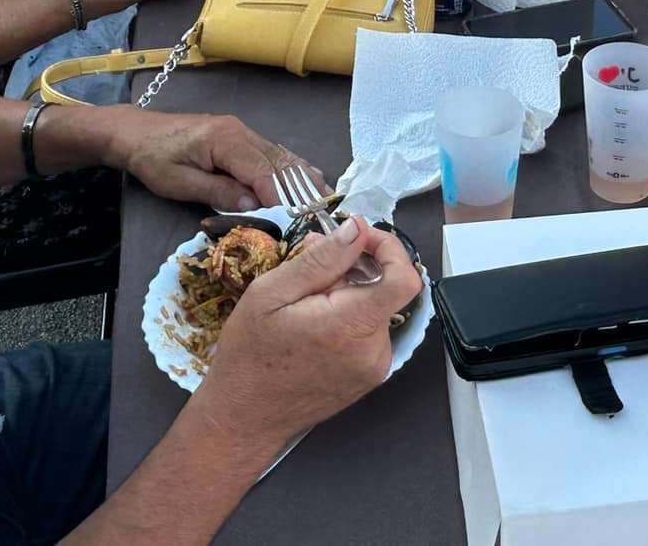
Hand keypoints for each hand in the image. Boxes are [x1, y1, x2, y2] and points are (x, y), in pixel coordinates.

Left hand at [112, 111, 324, 210]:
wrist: (134, 132)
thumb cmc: (152, 158)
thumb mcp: (178, 183)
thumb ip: (217, 192)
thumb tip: (254, 205)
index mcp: (225, 140)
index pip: (262, 170)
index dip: (282, 195)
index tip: (299, 217)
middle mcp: (240, 131)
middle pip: (278, 162)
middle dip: (302, 188)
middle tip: (325, 212)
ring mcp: (241, 131)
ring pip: (280, 155)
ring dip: (303, 177)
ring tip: (326, 198)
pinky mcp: (239, 137)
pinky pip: (272, 152)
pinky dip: (292, 167)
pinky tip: (309, 177)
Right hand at [200, 219, 422, 436]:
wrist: (243, 418)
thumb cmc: (250, 355)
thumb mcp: (272, 293)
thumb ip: (322, 259)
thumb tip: (358, 228)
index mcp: (352, 327)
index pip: (404, 278)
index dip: (389, 248)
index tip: (359, 237)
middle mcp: (374, 350)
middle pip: (385, 290)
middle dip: (354, 267)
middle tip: (310, 261)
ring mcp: (374, 368)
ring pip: (375, 309)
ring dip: (348, 292)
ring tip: (303, 297)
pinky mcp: (367, 378)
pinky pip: (368, 332)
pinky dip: (348, 316)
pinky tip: (313, 320)